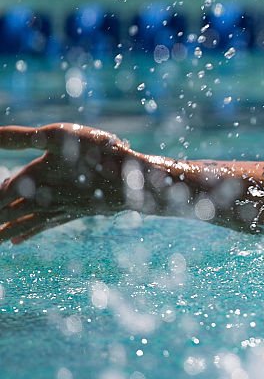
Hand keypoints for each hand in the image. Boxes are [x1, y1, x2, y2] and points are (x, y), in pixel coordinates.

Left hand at [0, 124, 131, 243]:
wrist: (135, 181)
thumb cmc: (97, 154)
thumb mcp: (58, 137)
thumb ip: (20, 137)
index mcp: (36, 178)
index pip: (3, 192)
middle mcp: (45, 197)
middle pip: (9, 211)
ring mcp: (60, 207)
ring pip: (24, 222)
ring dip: (5, 230)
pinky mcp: (74, 212)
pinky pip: (44, 225)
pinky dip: (28, 233)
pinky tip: (17, 241)